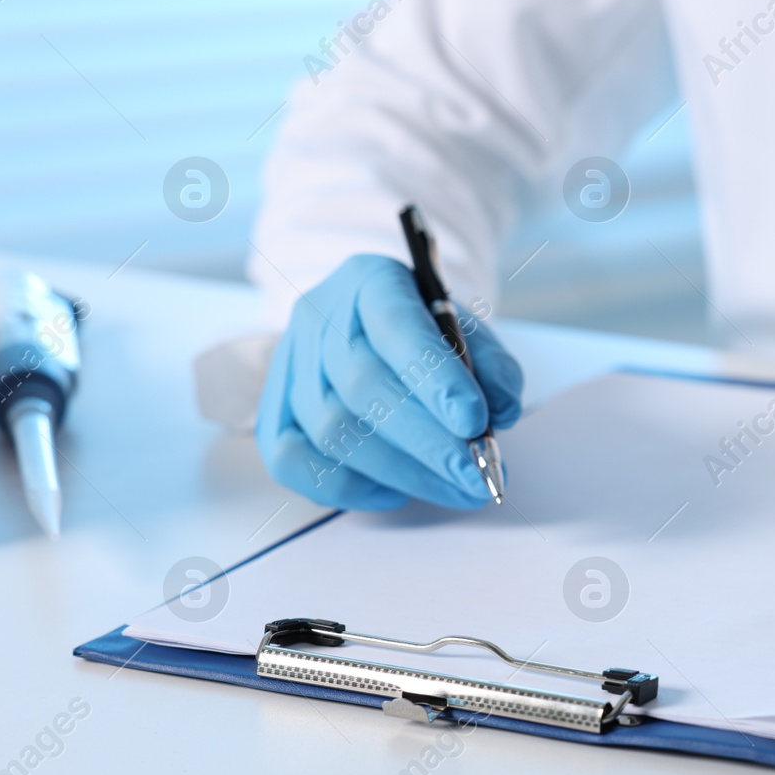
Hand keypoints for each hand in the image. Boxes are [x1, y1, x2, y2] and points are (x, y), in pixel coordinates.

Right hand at [256, 254, 523, 509]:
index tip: (475, 422)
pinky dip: (345, 487)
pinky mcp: (273, 410)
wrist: (370, 329)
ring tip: (456, 490)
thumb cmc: (426, 333)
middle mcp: (319, 317)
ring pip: (331, 429)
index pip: (396, 325)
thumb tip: (501, 411)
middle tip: (476, 477)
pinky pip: (291, 461)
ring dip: (401, 471)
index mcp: (371, 280)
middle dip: (427, 441)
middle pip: (362, 385)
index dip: (434, 377)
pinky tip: (394, 493)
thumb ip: (492, 367)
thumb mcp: (469, 332)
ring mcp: (289, 365)